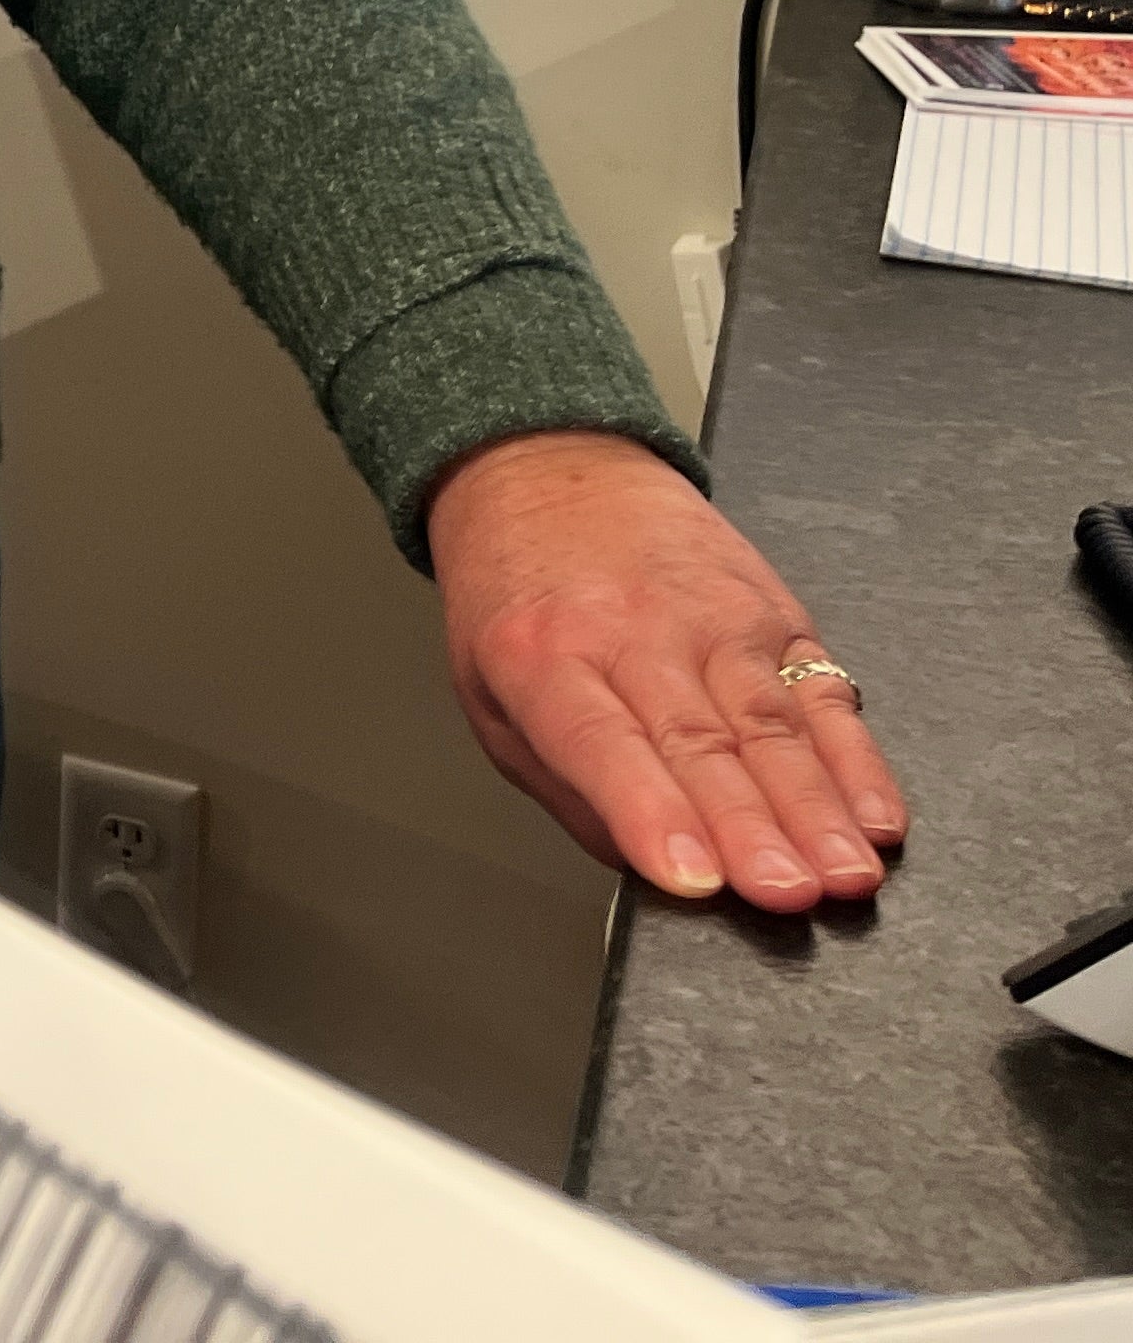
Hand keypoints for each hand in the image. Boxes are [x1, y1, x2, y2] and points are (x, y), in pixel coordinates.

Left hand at [430, 429, 906, 913]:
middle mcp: (634, 632)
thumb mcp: (491, 693)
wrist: (549, 472)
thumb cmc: (519, 598)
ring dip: (816, 808)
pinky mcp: (775, 612)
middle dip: (752, 828)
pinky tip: (876, 815)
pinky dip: (856, 760)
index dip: (651, 812)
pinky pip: (822, 693)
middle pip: (702, 742)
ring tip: (846, 875)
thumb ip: (567, 786)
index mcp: (543, 656)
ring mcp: (714, 618)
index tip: (695, 878)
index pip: (601, 742)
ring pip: (772, 724)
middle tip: (790, 894)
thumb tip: (651, 873)